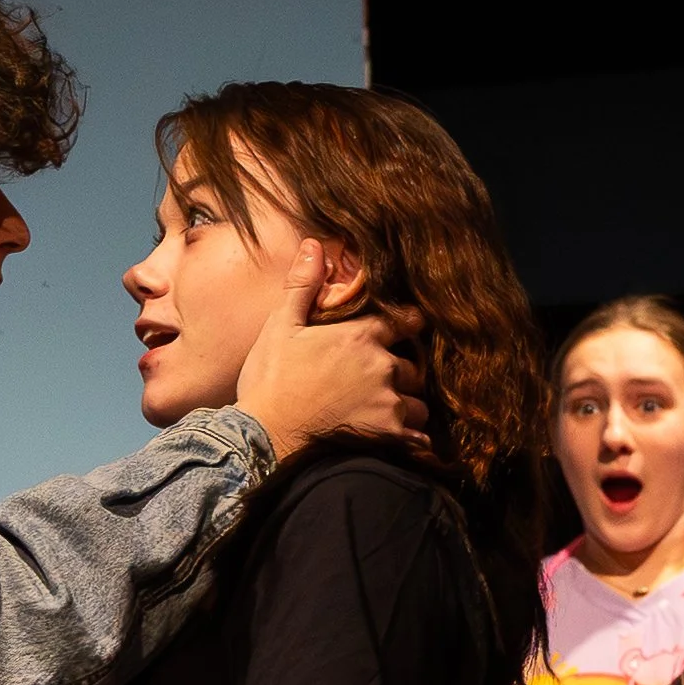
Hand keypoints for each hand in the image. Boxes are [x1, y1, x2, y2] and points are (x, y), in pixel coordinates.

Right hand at [236, 244, 430, 461]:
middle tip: (383, 384)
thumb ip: (303, 286)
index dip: (407, 327)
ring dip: (407, 407)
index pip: (408, 321)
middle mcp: (383, 365)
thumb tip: (313, 245)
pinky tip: (398, 439)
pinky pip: (417, 438)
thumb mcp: (281, 327)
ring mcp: (388, 402)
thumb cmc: (270, 380)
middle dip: (403, 374)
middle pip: (414, 367)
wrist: (264, 436)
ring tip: (387, 413)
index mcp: (363, 335)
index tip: (402, 334)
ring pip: (418, 403)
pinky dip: (411, 439)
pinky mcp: (387, 434)